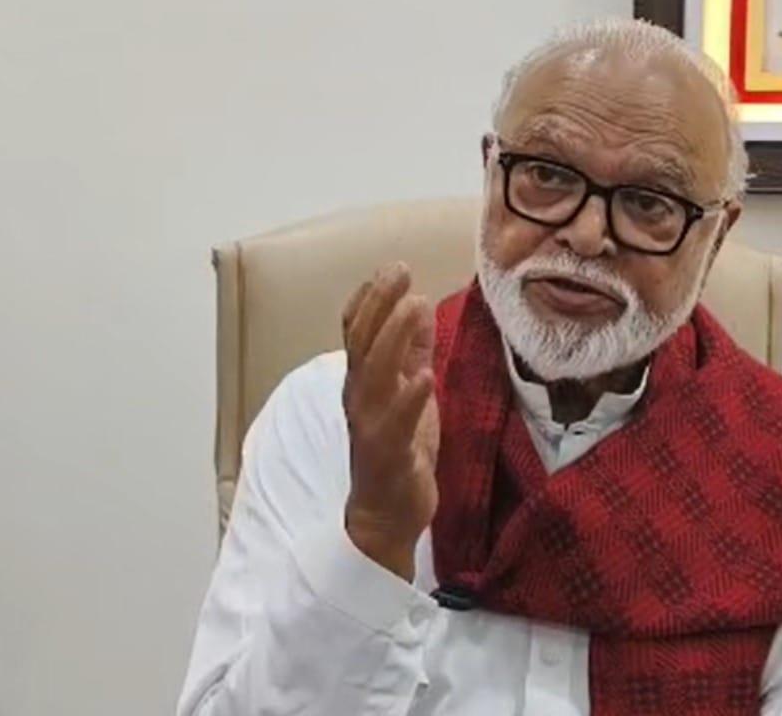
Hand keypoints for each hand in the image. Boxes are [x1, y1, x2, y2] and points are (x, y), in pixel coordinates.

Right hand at [340, 262, 438, 581]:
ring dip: (393, 337)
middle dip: (379, 303)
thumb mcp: (410, 391)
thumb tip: (420, 305)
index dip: (370, 297)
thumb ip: (413, 352)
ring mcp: (370, 425)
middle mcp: (359, 397)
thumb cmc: (399, 449)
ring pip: (373, 374)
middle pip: (361, 342)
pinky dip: (409, 398)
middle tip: (399, 271)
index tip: (391, 266)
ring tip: (414, 305)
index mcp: (363, 381)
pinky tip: (425, 376)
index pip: (356, 330)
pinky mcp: (388, 453)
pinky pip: (396, 422)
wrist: (386, 514)